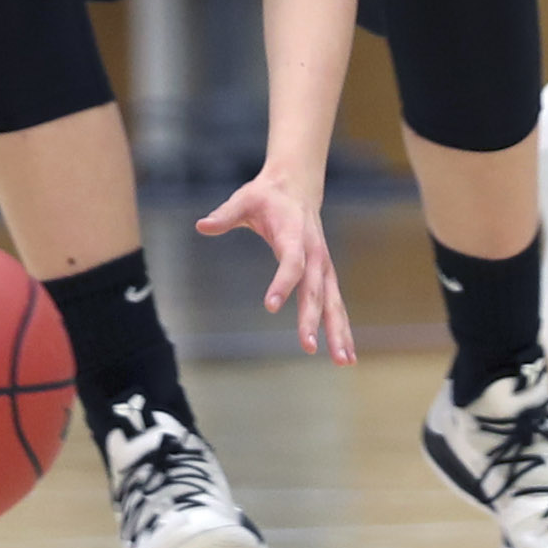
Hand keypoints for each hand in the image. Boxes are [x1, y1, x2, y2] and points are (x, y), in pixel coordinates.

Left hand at [197, 171, 354, 363]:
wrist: (297, 186)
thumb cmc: (266, 196)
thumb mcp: (243, 200)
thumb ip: (225, 215)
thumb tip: (202, 225)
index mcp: (295, 235)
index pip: (292, 262)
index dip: (283, 283)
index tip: (270, 305)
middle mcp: (315, 254)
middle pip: (316, 290)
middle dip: (313, 320)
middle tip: (309, 347)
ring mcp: (324, 266)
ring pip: (333, 302)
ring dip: (339, 331)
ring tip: (343, 361)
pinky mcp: (326, 275)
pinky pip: (335, 304)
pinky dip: (341, 327)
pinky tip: (345, 354)